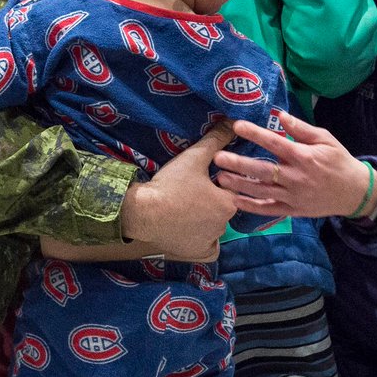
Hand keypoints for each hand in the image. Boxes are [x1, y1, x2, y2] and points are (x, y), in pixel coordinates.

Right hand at [119, 124, 236, 260]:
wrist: (143, 212)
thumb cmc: (171, 184)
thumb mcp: (194, 157)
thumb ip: (215, 140)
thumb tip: (232, 122)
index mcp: (228, 202)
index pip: (231, 189)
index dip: (218, 182)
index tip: (203, 179)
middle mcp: (225, 224)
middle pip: (222, 208)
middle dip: (212, 201)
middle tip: (191, 192)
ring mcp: (211, 241)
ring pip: (214, 227)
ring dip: (206, 219)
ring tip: (186, 208)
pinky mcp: (198, 253)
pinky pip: (208, 248)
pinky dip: (204, 242)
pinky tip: (193, 232)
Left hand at [214, 111, 376, 218]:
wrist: (354, 192)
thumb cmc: (339, 160)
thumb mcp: (325, 139)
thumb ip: (301, 128)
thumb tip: (280, 114)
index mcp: (304, 156)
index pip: (275, 143)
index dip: (255, 134)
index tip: (237, 126)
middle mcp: (296, 177)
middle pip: (262, 170)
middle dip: (238, 164)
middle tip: (218, 157)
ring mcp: (293, 196)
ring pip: (261, 191)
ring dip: (239, 185)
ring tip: (220, 178)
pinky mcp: (293, 210)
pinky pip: (268, 210)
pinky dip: (251, 207)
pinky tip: (234, 201)